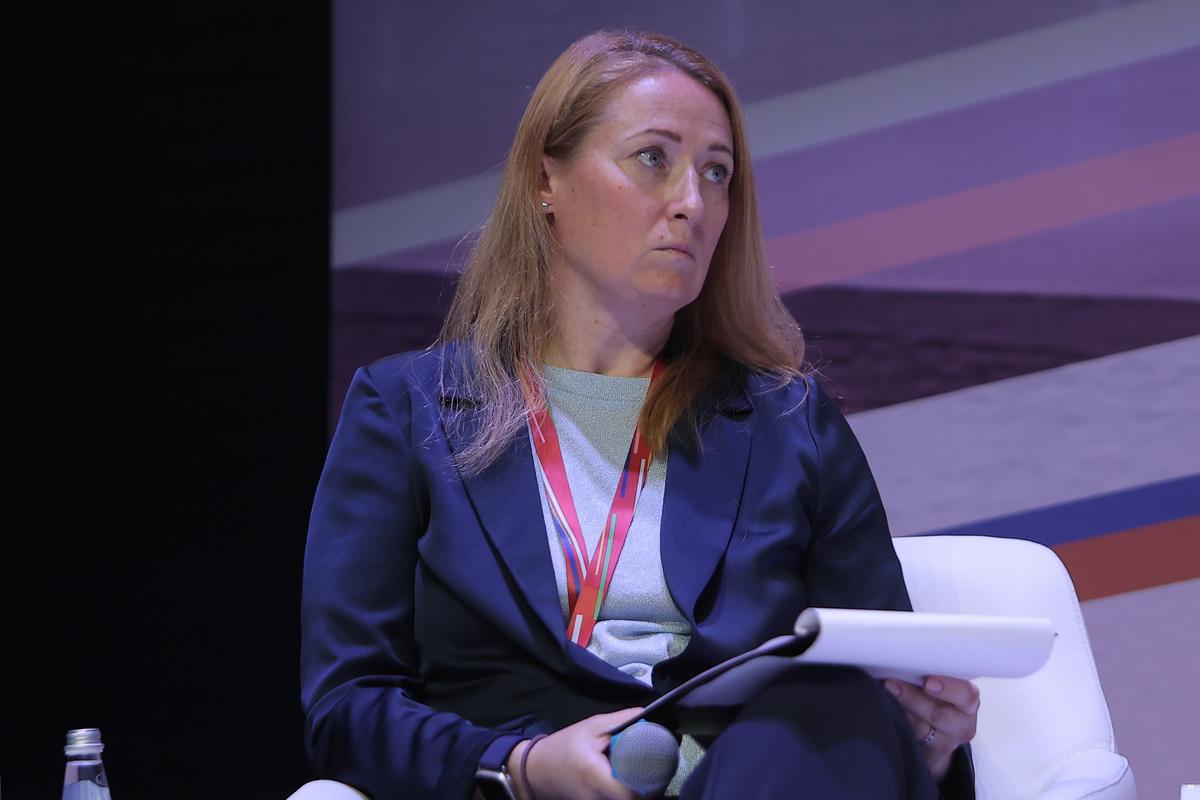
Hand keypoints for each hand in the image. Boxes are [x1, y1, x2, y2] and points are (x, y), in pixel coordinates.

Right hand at [508, 707, 643, 799]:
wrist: (536, 769)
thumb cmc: (563, 746)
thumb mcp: (591, 727)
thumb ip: (620, 720)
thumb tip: (646, 714)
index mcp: (596, 776)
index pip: (631, 793)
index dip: (649, 783)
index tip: (658, 767)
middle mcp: (597, 798)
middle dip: (648, 787)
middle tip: (656, 768)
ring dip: (638, 790)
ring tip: (644, 773)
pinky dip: (626, 793)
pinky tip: (629, 780)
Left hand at [883, 675, 978, 780]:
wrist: (935, 738)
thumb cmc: (934, 701)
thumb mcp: (941, 689)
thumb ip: (928, 676)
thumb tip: (903, 661)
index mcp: (968, 702)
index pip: (966, 695)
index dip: (949, 688)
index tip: (928, 682)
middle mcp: (962, 725)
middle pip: (940, 714)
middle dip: (913, 698)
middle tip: (891, 683)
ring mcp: (946, 744)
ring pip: (922, 729)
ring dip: (901, 711)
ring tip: (883, 694)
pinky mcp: (929, 756)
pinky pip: (911, 740)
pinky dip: (897, 725)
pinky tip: (886, 713)